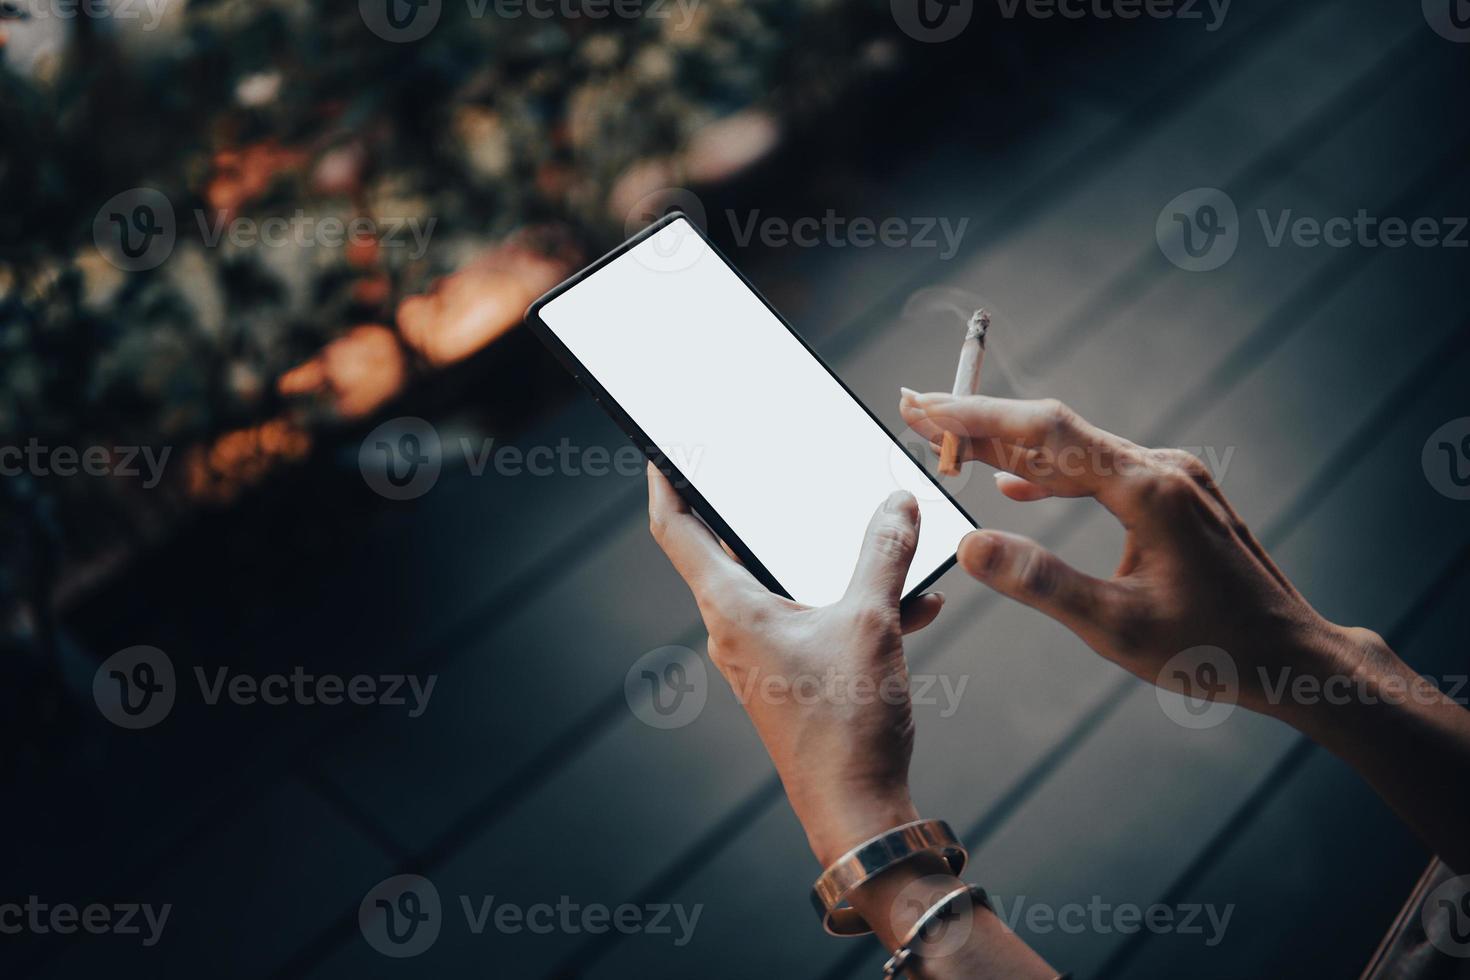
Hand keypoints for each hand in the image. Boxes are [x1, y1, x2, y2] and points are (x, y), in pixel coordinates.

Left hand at [645, 463, 943, 864]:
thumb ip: (884, 555)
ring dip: (836, 563)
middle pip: (737, 550)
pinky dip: (857, 606)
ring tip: (889, 540)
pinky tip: (913, 603)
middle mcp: (737, 629)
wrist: (860, 811)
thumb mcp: (870, 622)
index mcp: (732, 608)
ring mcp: (764, 654)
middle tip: (784, 471)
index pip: (677, 529)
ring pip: (792, 585)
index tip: (664, 448)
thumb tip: (899, 505)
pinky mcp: (794, 675)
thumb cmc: (846, 726)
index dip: (667, 481)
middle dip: (770, 510)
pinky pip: (820, 620)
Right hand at [898, 389, 1365, 719]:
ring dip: (1010, 446)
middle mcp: (1161, 469)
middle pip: (1055, 430)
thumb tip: (969, 544)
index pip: (1046, 433)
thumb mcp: (1116, 627)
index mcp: (1148, 491)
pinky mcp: (1174, 496)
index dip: (978, 417)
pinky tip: (1015, 485)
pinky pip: (1099, 470)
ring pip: (1076, 448)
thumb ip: (1040, 583)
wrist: (1293, 655)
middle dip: (980, 421)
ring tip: (951, 446)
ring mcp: (1171, 478)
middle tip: (915, 410)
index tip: (924, 407)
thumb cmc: (1212, 649)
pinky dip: (1050, 472)